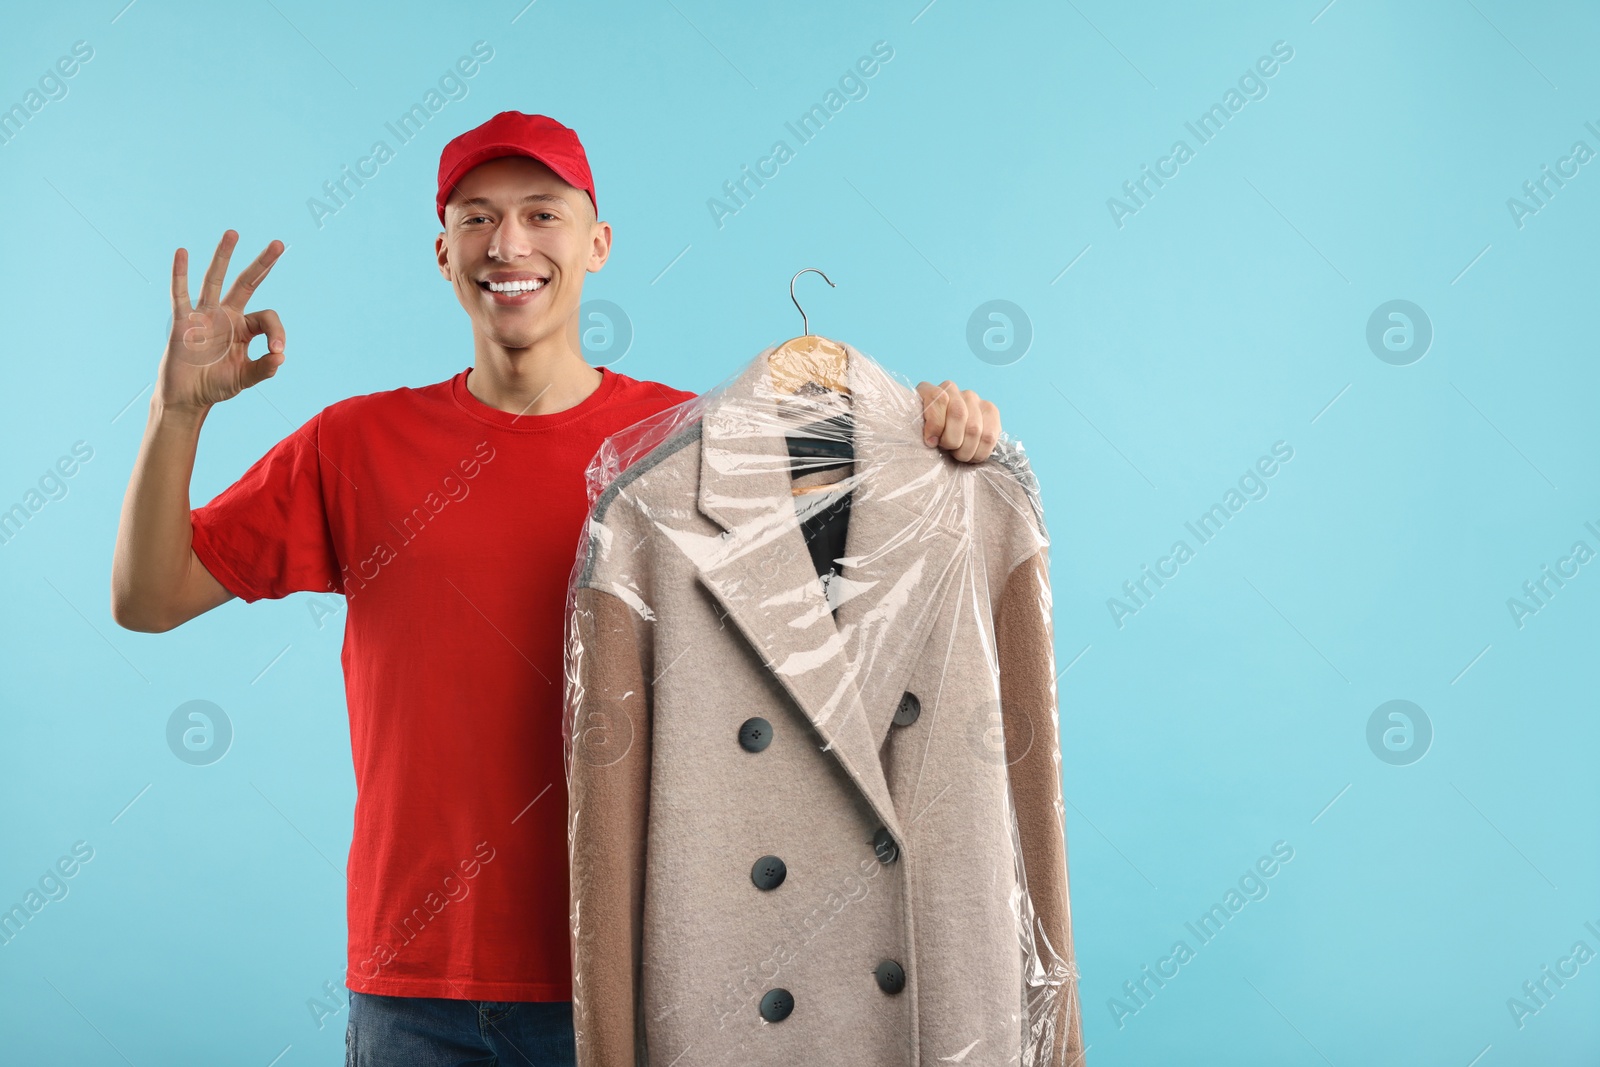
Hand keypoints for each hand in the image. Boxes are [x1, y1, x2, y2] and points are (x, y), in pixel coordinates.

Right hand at [158, 230, 286, 413]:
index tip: (277, 351)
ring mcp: (204, 315)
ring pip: (215, 280)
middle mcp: (226, 315)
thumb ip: (263, 369)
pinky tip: (182, 253)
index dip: (277, 332)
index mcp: (245, 328)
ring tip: (233, 233)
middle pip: (246, 283)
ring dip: (223, 256)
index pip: (267, 318)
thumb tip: (280, 357)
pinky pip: (180, 295)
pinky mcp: (182, 321)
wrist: (187, 397)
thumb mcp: (244, 379)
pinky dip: (180, 274)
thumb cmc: (216, 385)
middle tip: (279, 243)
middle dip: (262, 264)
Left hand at [916, 380, 1000, 463]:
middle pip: (959, 414)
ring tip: (959, 454)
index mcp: (928, 390)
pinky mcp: (991, 410)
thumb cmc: (929, 439)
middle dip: (952, 440)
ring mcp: (972, 398)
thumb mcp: (918, 433)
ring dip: (966, 449)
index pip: (938, 398)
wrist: (946, 440)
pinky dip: (980, 451)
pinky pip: (990, 435)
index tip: (931, 442)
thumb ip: (921, 431)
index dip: (936, 424)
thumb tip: (932, 441)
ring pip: (974, 428)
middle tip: (948, 450)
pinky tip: (973, 454)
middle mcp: (952, 389)